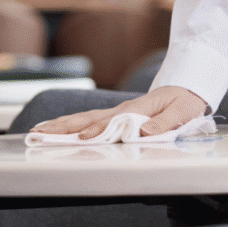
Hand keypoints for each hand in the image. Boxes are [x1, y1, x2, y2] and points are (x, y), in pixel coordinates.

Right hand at [28, 85, 209, 139]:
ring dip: (62, 125)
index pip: (113, 121)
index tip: (82, 139)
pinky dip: (72, 124)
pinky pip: (91, 120)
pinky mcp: (117, 115)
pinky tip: (58, 130)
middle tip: (39, 133)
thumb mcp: (182, 113)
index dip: (98, 130)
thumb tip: (143, 133)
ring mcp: (118, 112)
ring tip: (38, 131)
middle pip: (89, 118)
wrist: (188, 87)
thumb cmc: (186, 101)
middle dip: (64, 126)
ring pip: (85, 118)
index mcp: (137, 110)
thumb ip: (164, 123)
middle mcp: (123, 110)